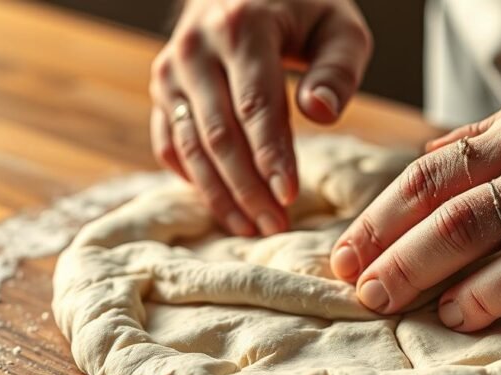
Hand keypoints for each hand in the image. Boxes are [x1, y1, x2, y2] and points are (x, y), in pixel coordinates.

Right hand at [150, 0, 370, 235]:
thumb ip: (338, 69)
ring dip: (220, 194)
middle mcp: (195, 50)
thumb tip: (321, 114)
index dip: (271, 156)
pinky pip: (169, 145)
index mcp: (241, 27)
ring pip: (190, 147)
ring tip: (252, 226)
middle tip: (274, 224)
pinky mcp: (162, 91)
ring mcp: (171, 72)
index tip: (288, 196)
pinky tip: (224, 206)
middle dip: (248, 188)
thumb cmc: (301, 9)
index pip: (255, 106)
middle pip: (219, 135)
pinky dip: (194, 180)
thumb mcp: (338, 26)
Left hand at [330, 71, 500, 330]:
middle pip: (438, 201)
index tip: (342, 253)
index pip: (427, 172)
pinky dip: (493, 291)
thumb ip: (495, 151)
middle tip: (351, 287)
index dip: (378, 215)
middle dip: (384, 247)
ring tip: (385, 302)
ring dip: (420, 268)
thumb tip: (430, 171)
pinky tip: (462, 314)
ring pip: (476, 226)